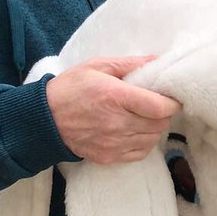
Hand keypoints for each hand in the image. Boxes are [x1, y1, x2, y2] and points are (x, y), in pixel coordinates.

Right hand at [46, 55, 179, 163]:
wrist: (44, 119)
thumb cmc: (70, 88)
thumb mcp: (97, 65)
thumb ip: (129, 63)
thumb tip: (156, 59)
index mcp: (115, 97)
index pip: (158, 107)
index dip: (172, 103)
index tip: (172, 97)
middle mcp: (116, 123)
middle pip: (159, 124)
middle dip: (164, 113)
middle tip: (157, 104)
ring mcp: (112, 143)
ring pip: (152, 139)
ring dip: (154, 128)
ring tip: (144, 116)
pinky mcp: (108, 156)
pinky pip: (139, 153)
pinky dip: (143, 142)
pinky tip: (135, 130)